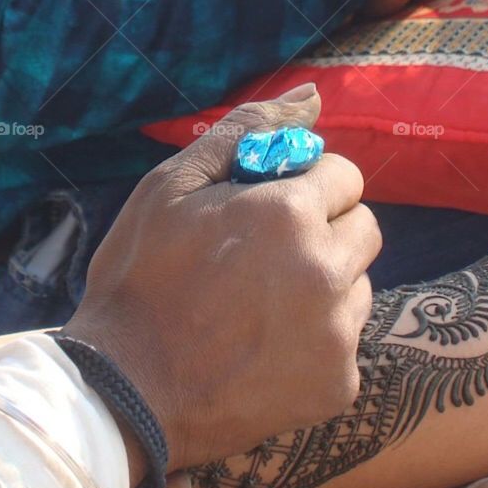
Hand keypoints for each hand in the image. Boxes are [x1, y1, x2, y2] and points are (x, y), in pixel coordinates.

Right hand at [63, 84, 378, 474]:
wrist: (124, 392)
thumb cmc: (141, 277)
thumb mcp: (173, 185)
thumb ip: (247, 131)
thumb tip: (311, 95)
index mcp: (289, 214)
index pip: (344, 174)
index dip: (303, 185)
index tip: (264, 208)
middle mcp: (325, 271)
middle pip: (363, 226)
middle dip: (324, 227)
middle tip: (266, 252)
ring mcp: (337, 333)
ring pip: (358, 282)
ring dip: (325, 280)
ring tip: (263, 300)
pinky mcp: (337, 384)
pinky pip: (348, 339)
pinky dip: (318, 337)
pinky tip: (266, 343)